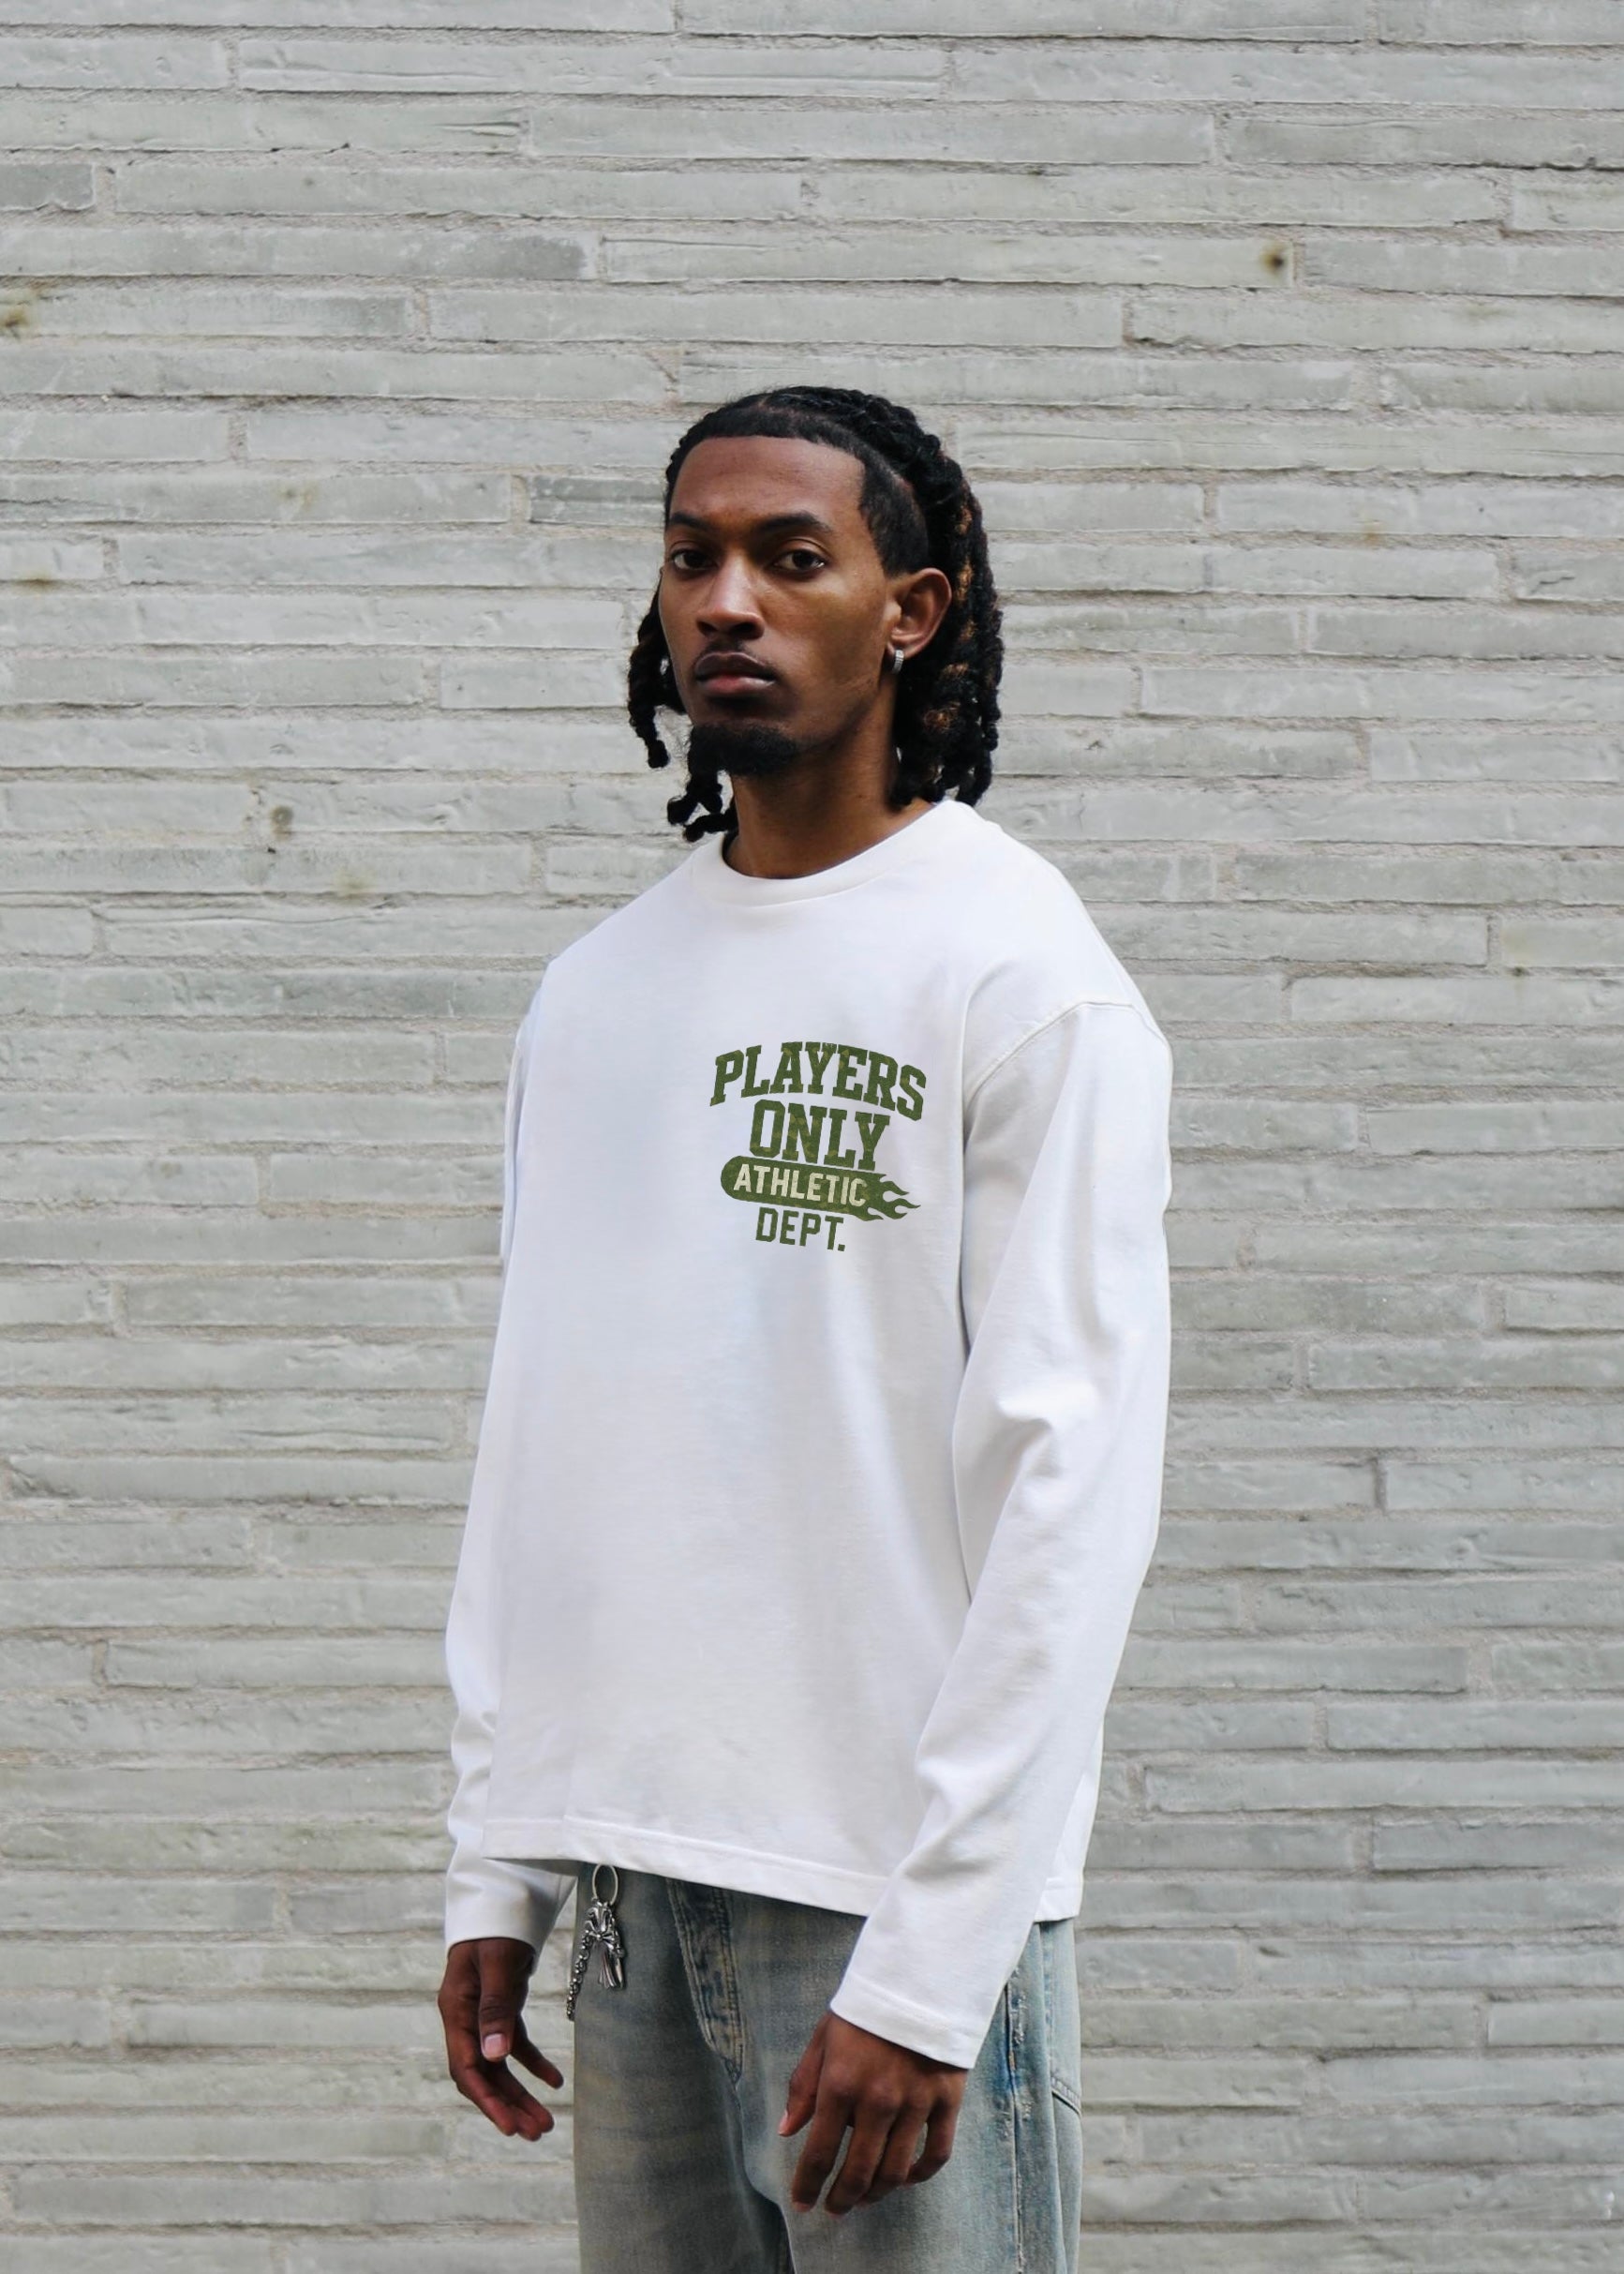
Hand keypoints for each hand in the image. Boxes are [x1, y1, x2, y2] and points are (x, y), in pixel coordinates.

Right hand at [438, 1935, 561, 2140]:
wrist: (502, 1899)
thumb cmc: (495, 1928)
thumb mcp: (496, 1964)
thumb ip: (495, 2008)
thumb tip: (494, 2056)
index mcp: (456, 2011)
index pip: (467, 2069)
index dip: (488, 2101)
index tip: (510, 2127)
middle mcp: (465, 2019)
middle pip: (485, 2074)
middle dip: (509, 2106)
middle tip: (538, 2133)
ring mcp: (481, 2016)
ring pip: (500, 2066)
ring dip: (521, 2093)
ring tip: (546, 2123)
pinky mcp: (500, 2009)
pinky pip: (515, 2045)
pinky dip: (533, 2064)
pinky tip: (555, 2081)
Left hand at [778, 2009, 967, 2215]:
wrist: (919, 1977)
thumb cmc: (864, 2009)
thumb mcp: (824, 2039)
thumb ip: (803, 2086)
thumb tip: (786, 2131)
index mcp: (840, 2085)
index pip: (819, 2154)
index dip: (808, 2187)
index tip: (802, 2204)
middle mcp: (877, 2101)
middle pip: (857, 2172)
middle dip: (841, 2199)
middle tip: (834, 2209)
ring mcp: (915, 2104)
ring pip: (895, 2171)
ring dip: (876, 2194)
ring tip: (864, 2199)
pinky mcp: (946, 2100)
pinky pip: (936, 2154)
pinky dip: (920, 2175)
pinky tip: (906, 2178)